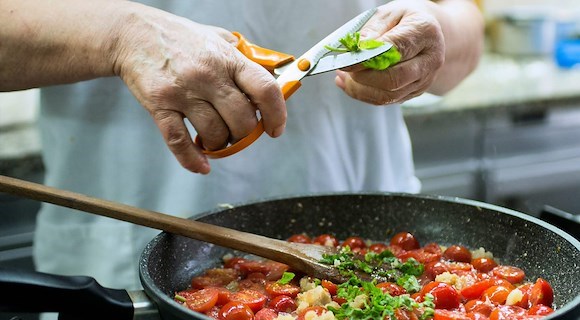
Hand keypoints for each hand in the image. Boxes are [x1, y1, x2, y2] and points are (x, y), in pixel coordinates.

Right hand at [112, 4, 286, 173]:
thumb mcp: (218, 37)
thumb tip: (273, 76)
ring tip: (216, 138)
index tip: (275, 128)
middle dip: (245, 134)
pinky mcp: (160, 106)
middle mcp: (207, 75)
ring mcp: (183, 92)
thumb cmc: (180, 37)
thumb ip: (244, 57)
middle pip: (242, 120)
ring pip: (214, 134)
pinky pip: (179, 142)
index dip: (276, 114)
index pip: (265, 90)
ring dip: (220, 144)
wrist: (134, 34)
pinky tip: (202, 165)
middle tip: (239, 132)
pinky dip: (192, 159)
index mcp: (228, 58)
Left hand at [335, 0, 445, 104]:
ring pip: (389, 95)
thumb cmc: (403, 20)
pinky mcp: (415, 93)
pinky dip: (363, 94)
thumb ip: (373, 31)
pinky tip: (350, 84)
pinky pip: (386, 100)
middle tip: (344, 69)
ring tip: (343, 76)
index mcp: (425, 32)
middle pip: (394, 79)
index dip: (368, 59)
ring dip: (360, 89)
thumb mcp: (387, 14)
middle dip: (363, 77)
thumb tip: (358, 50)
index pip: (395, 50)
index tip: (346, 61)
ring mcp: (424, 80)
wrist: (423, 32)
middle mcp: (430, 59)